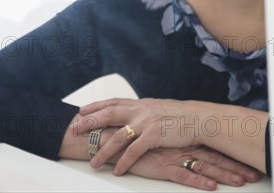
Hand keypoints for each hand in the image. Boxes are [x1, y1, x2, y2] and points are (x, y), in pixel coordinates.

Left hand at [74, 98, 215, 172]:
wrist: (200, 119)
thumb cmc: (182, 115)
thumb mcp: (159, 107)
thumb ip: (144, 110)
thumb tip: (134, 112)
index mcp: (140, 103)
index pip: (112, 103)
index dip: (95, 106)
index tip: (81, 111)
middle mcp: (140, 110)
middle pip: (108, 115)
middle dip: (90, 122)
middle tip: (74, 130)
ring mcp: (146, 123)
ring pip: (117, 137)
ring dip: (103, 151)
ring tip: (93, 162)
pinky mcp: (154, 136)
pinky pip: (134, 152)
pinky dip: (124, 162)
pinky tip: (117, 171)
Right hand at [120, 146, 260, 190]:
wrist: (115, 139)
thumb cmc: (137, 140)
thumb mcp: (161, 139)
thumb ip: (176, 141)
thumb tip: (191, 145)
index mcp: (183, 140)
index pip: (213, 148)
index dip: (232, 156)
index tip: (249, 162)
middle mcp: (182, 147)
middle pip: (214, 158)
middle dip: (235, 167)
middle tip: (254, 175)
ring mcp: (173, 156)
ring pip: (203, 166)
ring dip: (223, 174)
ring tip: (240, 182)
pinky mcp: (162, 167)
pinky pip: (184, 175)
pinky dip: (198, 181)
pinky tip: (210, 186)